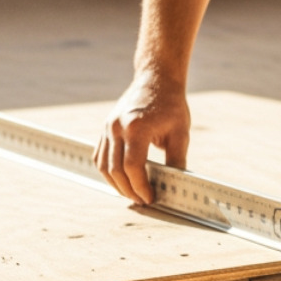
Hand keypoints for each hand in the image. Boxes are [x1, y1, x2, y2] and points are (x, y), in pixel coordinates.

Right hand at [94, 74, 190, 203]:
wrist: (155, 80)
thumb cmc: (171, 105)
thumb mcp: (181, 133)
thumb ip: (177, 160)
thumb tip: (176, 186)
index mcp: (136, 128)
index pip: (133, 167)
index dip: (140, 187)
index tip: (151, 197)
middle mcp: (117, 127)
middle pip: (115, 170)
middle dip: (128, 190)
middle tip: (142, 200)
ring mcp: (107, 127)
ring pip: (103, 165)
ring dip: (115, 184)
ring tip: (132, 193)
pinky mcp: (104, 128)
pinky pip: (99, 156)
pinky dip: (108, 171)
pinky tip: (121, 179)